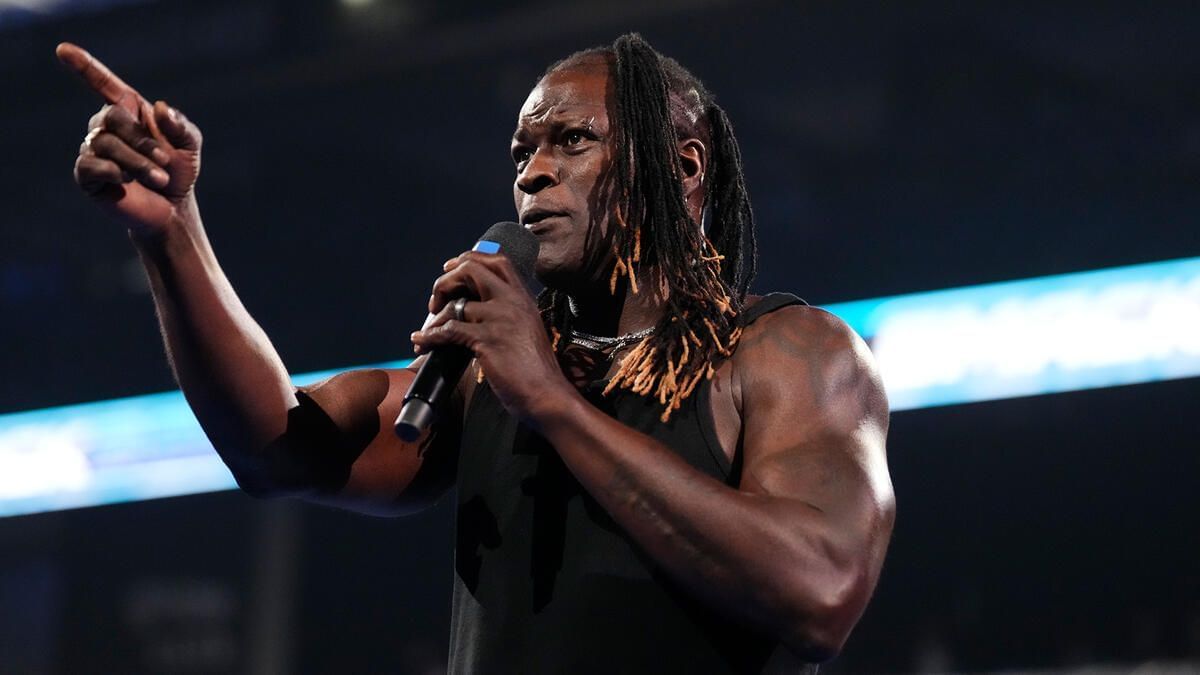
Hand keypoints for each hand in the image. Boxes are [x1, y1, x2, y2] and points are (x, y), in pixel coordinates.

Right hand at [58, 42, 202, 237]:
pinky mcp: (86, 174)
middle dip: (141, 140)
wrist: (172, 207)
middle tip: (165, 161)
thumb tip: (162, 108)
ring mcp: (93, 149)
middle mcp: (106, 125)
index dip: (84, 66)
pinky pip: (91, 164)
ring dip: (137, 162)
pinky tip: (126, 181)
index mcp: (129, 111)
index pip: (103, 83)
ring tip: (158, 178)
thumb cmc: (178, 171)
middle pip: (112, 117)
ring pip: (105, 144)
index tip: (63, 50)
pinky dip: (113, 172)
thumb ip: (181, 126)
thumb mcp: (189, 146)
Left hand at [411, 252, 574, 421]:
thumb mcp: (526, 330)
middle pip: (471, 269)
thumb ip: (507, 314)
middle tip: (436, 302)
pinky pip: (450, 330)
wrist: (547, 395)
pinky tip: (423, 341)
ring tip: (426, 332)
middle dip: (445, 281)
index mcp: (523, 298)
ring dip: (434, 319)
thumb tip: (473, 309)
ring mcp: (501, 319)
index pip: (496, 261)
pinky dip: (430, 336)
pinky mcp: (488, 340)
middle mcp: (513, 302)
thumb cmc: (536, 370)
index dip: (468, 259)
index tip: (450, 269)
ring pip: (455, 304)